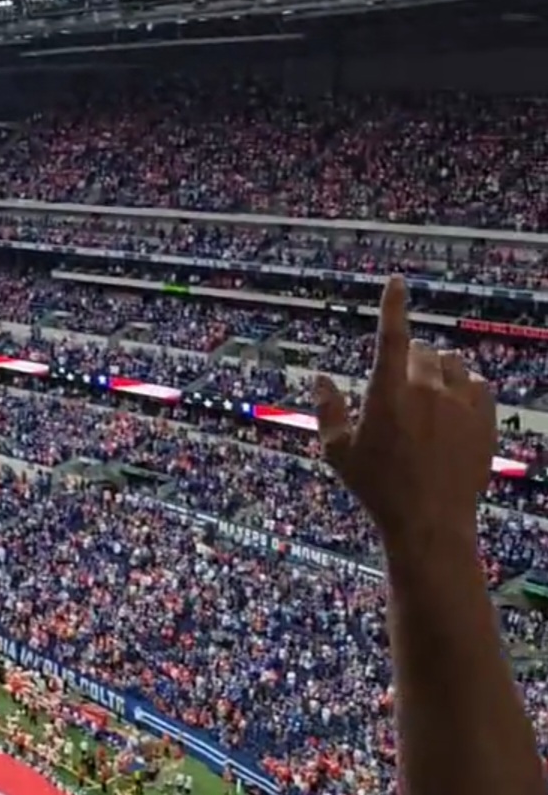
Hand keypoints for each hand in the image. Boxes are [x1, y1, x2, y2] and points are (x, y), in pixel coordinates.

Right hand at [312, 275, 496, 546]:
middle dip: (409, 360)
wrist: (430, 522)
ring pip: (452, 365)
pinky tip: (454, 404)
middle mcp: (426, 391)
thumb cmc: (377, 488)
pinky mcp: (484, 419)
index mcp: (387, 394)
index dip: (393, 305)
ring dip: (438, 371)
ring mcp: (460, 404)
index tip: (397, 281)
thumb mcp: (338, 452)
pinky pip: (478, 383)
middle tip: (400, 389)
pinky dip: (465, 386)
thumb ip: (328, 410)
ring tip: (428, 398)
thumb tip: (320, 378)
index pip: (391, 337)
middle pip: (421, 352)